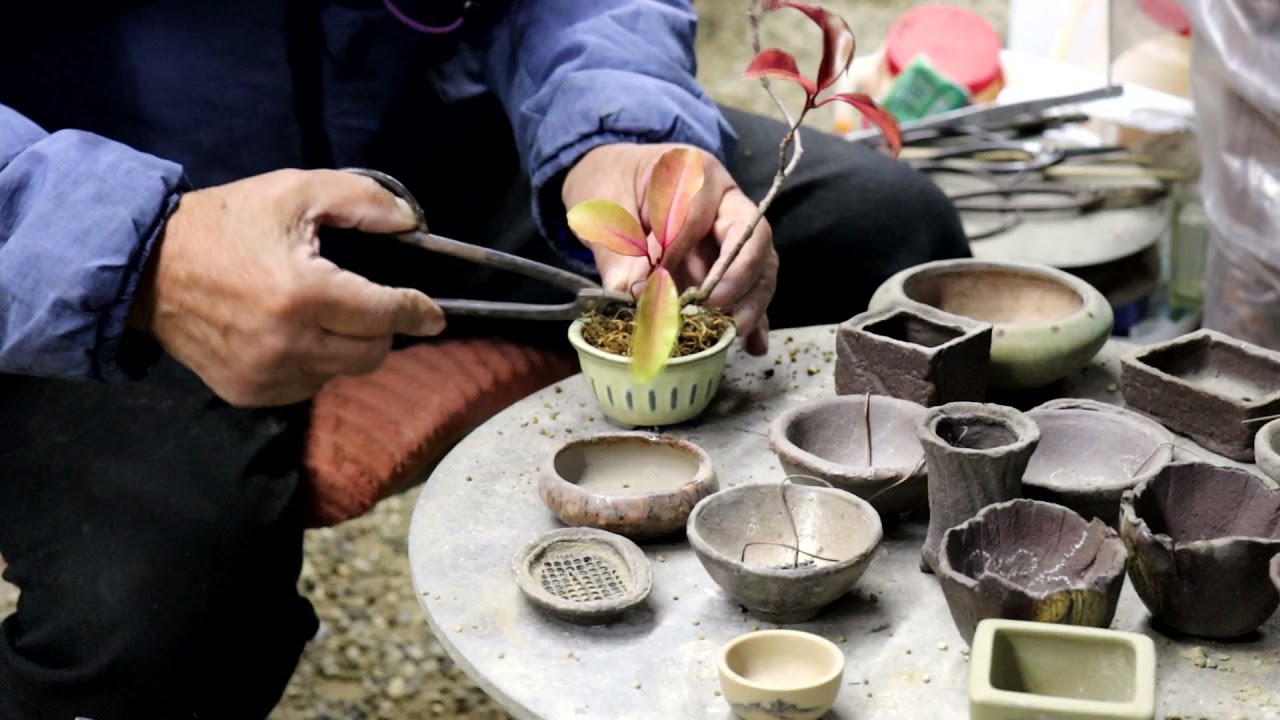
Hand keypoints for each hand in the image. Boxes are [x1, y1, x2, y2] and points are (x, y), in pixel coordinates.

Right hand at [128, 169, 445, 406]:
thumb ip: (361, 201)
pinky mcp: (247, 392)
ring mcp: (266, 374)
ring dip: (348, 348)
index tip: (433, 315)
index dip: (417, 312)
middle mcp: (288, 344)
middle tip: (370, 304)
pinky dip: (316, 365)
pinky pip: (307, 387)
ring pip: (341, 373)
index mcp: (303, 293)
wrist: (146, 267)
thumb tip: (411, 222)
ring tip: (325, 315)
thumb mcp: (294, 191)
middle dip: (382, 329)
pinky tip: (295, 335)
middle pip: (371, 354)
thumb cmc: (225, 223)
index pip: (385, 315)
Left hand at [561, 143, 776, 355]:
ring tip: (733, 333)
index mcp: (695, 172)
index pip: (697, 213)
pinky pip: (750, 290)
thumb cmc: (611, 182)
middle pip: (752, 237)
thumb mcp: (603, 205)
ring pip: (761, 266)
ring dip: (750, 302)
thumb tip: (626, 291)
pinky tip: (753, 346)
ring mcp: (732, 235)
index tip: (656, 279)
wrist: (614, 179)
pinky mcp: (730, 264)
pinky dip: (755, 319)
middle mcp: (726, 201)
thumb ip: (616, 246)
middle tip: (714, 309)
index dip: (678, 249)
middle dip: (738, 276)